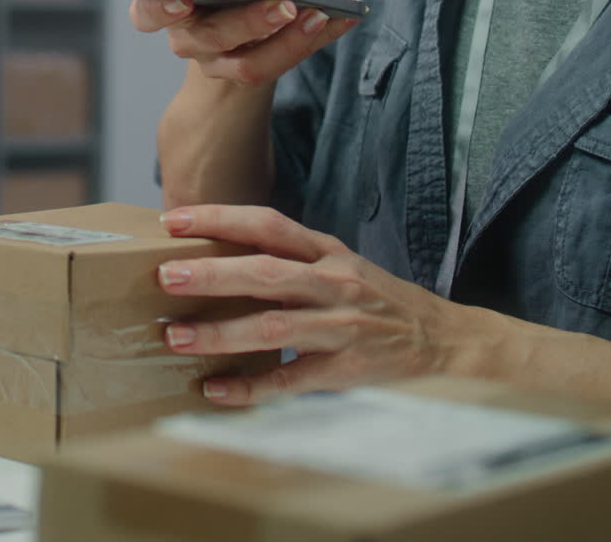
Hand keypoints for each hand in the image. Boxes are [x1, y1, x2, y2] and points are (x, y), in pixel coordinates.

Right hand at [130, 0, 357, 85]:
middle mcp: (188, 37)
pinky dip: (315, 40)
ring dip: (288, 41)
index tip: (183, 0)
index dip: (159, 10)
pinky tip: (342, 19)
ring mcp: (220, 63)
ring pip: (249, 67)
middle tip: (284, 5)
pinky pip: (284, 66)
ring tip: (319, 15)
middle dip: (249, 22)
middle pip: (211, 38)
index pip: (147, 13)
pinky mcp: (255, 73)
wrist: (241, 2)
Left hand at [157, 204, 486, 405]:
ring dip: (220, 332)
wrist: (444, 341)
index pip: (267, 224)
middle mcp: (333, 283)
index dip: (220, 218)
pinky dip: (251, 387)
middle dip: (211, 273)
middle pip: (264, 271)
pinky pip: (290, 382)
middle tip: (165, 276)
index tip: (174, 220)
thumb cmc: (379, 301)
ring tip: (176, 337)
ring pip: (272, 326)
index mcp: (328, 251)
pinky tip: (216, 391)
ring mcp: (341, 327)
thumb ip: (292, 262)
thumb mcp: (341, 266)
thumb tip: (220, 261)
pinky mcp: (346, 371)